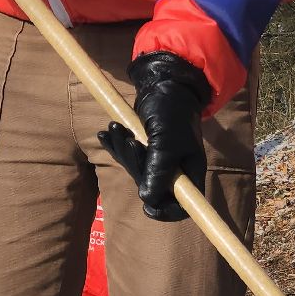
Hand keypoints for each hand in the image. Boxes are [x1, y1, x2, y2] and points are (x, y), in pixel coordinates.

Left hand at [98, 52, 211, 221]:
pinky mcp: (144, 149)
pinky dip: (115, 146)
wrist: (165, 84)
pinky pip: (127, 157)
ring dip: (122, 152)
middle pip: (151, 188)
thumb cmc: (172, 112)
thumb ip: (158, 170)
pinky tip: (106, 134)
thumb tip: (147, 200)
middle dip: (134, 167)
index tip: (147, 206)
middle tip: (127, 140)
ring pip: (136, 172)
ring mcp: (158, 162)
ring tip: (114, 129)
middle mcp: (174, 172)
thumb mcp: (166, 142)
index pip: (180, 207)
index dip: (164, 211)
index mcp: (188, 174)